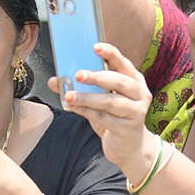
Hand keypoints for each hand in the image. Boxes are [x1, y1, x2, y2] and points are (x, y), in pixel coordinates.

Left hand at [59, 41, 155, 174]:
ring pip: (110, 101)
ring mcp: (136, 112)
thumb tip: (55, 81)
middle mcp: (140, 94)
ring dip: (88, 97)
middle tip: (78, 75)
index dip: (110, 54)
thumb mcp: (101, 100)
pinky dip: (87, 112)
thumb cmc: (115, 117)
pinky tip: (75, 109)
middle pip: (119, 81)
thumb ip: (82, 88)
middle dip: (97, 76)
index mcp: (135, 81)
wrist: (130, 147)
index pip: (123, 63)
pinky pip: (104, 118)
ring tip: (71, 96)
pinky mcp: (127, 128)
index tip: (95, 47)